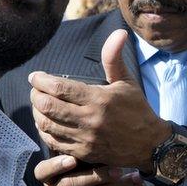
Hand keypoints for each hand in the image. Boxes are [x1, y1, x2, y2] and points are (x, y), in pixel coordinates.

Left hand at [28, 30, 170, 170]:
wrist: (150, 144)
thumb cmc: (137, 110)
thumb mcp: (127, 82)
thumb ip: (114, 58)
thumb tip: (119, 33)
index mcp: (99, 99)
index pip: (59, 88)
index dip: (41, 80)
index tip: (36, 77)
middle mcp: (90, 120)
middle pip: (47, 106)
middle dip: (35, 95)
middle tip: (36, 90)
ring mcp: (85, 138)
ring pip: (47, 125)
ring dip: (37, 113)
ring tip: (39, 105)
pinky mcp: (83, 152)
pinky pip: (54, 142)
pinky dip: (44, 130)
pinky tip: (46, 123)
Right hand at [35, 154, 142, 185]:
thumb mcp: (68, 175)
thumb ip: (77, 159)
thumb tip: (102, 137)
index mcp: (49, 179)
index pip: (42, 172)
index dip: (55, 166)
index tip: (71, 160)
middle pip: (71, 184)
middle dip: (96, 176)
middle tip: (118, 170)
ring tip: (136, 177)